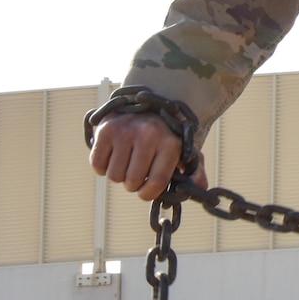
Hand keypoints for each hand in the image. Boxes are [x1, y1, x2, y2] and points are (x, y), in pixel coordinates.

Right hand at [90, 114, 208, 201]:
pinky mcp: (106, 130)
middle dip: (133, 184)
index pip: (156, 181)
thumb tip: (200, 186)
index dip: (148, 194)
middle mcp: (148, 135)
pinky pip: (97, 165)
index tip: (145, 192)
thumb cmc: (165, 136)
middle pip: (132, 182)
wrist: (145, 106)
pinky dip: (102, 167)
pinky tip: (112, 156)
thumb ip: (195, 170)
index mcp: (170, 143)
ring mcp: (125, 131)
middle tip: (136, 173)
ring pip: (114, 176)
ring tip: (126, 162)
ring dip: (118, 175)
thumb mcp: (184, 150)